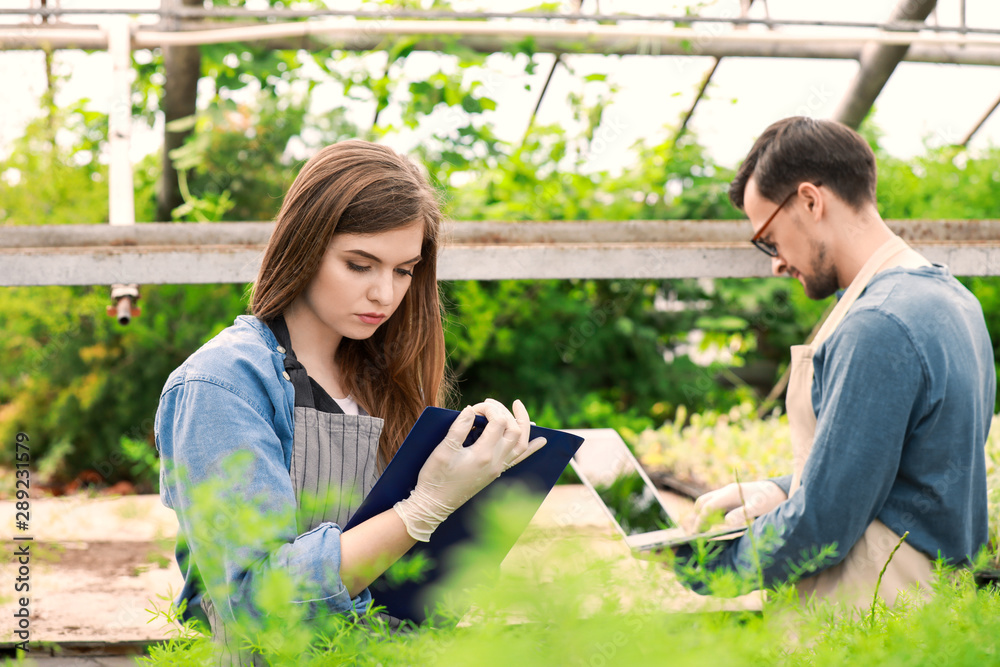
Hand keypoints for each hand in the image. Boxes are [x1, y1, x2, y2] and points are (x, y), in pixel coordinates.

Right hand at [393, 399, 546, 540]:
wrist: (434, 505)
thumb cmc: (435, 478)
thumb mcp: (442, 450)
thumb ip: (459, 428)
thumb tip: (470, 409)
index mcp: (483, 455)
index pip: (498, 422)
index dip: (488, 409)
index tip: (473, 408)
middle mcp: (496, 462)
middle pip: (514, 429)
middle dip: (504, 411)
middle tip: (488, 402)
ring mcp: (498, 469)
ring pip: (521, 443)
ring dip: (521, 423)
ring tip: (517, 407)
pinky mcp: (495, 473)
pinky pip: (519, 459)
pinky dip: (531, 448)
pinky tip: (542, 440)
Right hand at [689, 480, 786, 532]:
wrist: (777, 491)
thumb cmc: (768, 499)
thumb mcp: (758, 507)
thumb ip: (743, 513)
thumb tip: (726, 522)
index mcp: (730, 493)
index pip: (708, 506)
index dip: (700, 520)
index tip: (696, 534)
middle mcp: (726, 492)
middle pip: (703, 502)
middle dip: (698, 517)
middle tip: (698, 534)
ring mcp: (727, 494)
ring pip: (708, 504)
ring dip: (705, 516)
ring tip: (705, 533)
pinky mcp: (731, 499)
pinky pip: (716, 507)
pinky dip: (712, 516)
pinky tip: (717, 527)